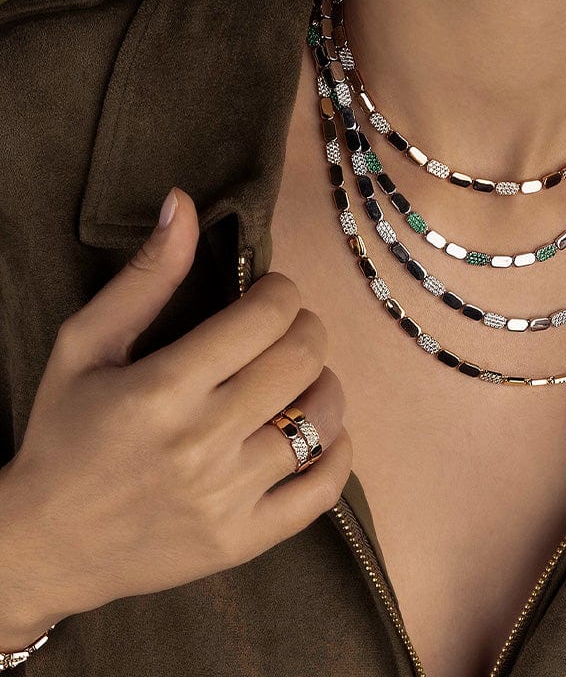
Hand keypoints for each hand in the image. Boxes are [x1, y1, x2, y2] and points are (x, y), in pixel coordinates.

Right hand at [0, 187, 351, 650]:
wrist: (46, 544)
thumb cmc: (65, 434)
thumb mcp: (85, 346)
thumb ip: (145, 277)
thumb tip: (184, 203)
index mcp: (163, 388)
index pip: (267, 317)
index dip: (282, 292)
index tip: (271, 295)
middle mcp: (203, 442)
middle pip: (303, 360)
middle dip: (308, 329)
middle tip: (290, 330)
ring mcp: (228, 497)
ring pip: (323, 420)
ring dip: (325, 387)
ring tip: (302, 380)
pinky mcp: (244, 540)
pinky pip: (324, 490)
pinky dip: (337, 454)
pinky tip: (322, 434)